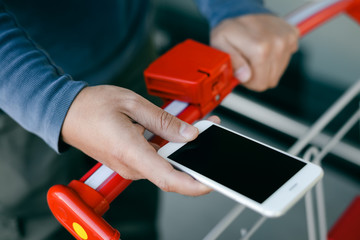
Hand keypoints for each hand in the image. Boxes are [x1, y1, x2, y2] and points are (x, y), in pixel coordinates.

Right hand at [62, 85, 217, 195]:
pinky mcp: (128, 162)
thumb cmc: (92, 106)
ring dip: (182, 151)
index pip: (167, 178)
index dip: (193, 184)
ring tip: (196, 126)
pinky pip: (154, 160)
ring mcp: (128, 166)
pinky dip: (169, 149)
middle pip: (170, 173)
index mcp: (130, 151)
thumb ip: (163, 121)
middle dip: (194, 158)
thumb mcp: (132, 104)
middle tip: (210, 132)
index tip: (210, 182)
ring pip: (164, 166)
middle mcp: (129, 165)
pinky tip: (176, 133)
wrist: (66, 113)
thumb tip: (189, 134)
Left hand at [210, 14, 298, 91]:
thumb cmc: (229, 30)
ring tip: (254, 54)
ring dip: (266, 67)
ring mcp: (287, 40)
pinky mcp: (293, 36)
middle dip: (257, 75)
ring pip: (278, 72)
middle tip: (247, 62)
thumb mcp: (220, 45)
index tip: (241, 72)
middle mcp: (278, 44)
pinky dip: (275, 57)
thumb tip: (245, 77)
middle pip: (270, 80)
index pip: (260, 84)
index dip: (248, 81)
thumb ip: (233, 63)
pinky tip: (265, 47)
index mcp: (260, 49)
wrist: (241, 9)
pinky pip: (285, 59)